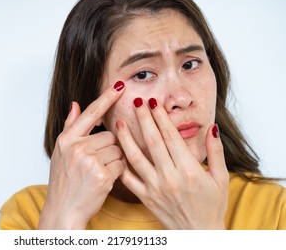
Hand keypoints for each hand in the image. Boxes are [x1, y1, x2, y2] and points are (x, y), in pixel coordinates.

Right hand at [38, 81, 125, 228]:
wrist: (64, 209)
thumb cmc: (64, 181)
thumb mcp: (61, 152)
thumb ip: (71, 127)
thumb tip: (75, 104)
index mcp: (67, 139)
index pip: (90, 113)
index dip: (107, 98)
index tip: (120, 86)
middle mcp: (76, 147)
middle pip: (110, 135)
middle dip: (109, 147)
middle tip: (96, 162)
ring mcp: (89, 161)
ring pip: (118, 149)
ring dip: (114, 160)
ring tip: (99, 172)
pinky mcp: (102, 175)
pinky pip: (121, 164)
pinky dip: (117, 171)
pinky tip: (104, 180)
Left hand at [116, 97, 228, 228]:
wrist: (199, 235)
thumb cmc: (212, 206)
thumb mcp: (221, 178)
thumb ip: (216, 152)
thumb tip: (211, 128)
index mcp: (189, 170)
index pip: (171, 137)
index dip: (161, 117)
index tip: (154, 103)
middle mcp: (170, 177)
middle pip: (152, 141)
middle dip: (144, 119)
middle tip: (137, 102)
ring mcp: (155, 188)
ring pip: (136, 158)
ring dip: (127, 138)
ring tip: (120, 122)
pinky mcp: (145, 197)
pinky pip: (129, 179)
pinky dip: (121, 165)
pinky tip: (116, 151)